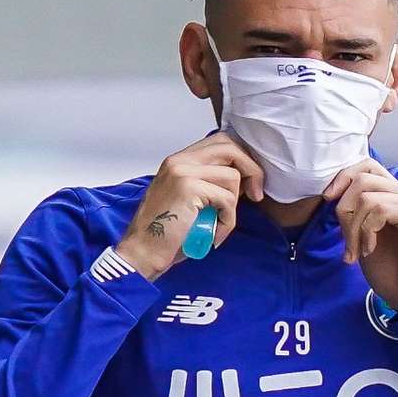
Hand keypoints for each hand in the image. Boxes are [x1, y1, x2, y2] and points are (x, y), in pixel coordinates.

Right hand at [114, 133, 258, 277]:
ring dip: (234, 205)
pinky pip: (227, 199)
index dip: (241, 160)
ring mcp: (183, 172)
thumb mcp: (186, 199)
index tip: (248, 183)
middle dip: (251, 170)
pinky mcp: (189, 188)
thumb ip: (205, 182)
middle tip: (255, 194)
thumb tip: (241, 179)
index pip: (220, 142)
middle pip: (230, 147)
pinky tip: (216, 233)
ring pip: (232, 177)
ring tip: (221, 224)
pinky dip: (228, 220)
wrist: (142, 254)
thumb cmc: (164, 234)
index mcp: (177, 161)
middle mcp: (179, 161)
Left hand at [327, 157, 397, 312]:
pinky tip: (370, 250)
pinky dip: (367, 232)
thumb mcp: (362, 234)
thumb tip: (332, 194)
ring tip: (358, 250)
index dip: (343, 177)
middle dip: (344, 210)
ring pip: (368, 197)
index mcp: (396, 195)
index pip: (368, 166)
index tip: (328, 199)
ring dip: (354, 228)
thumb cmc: (388, 269)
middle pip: (363, 178)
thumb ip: (355, 212)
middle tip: (347, 241)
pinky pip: (380, 210)